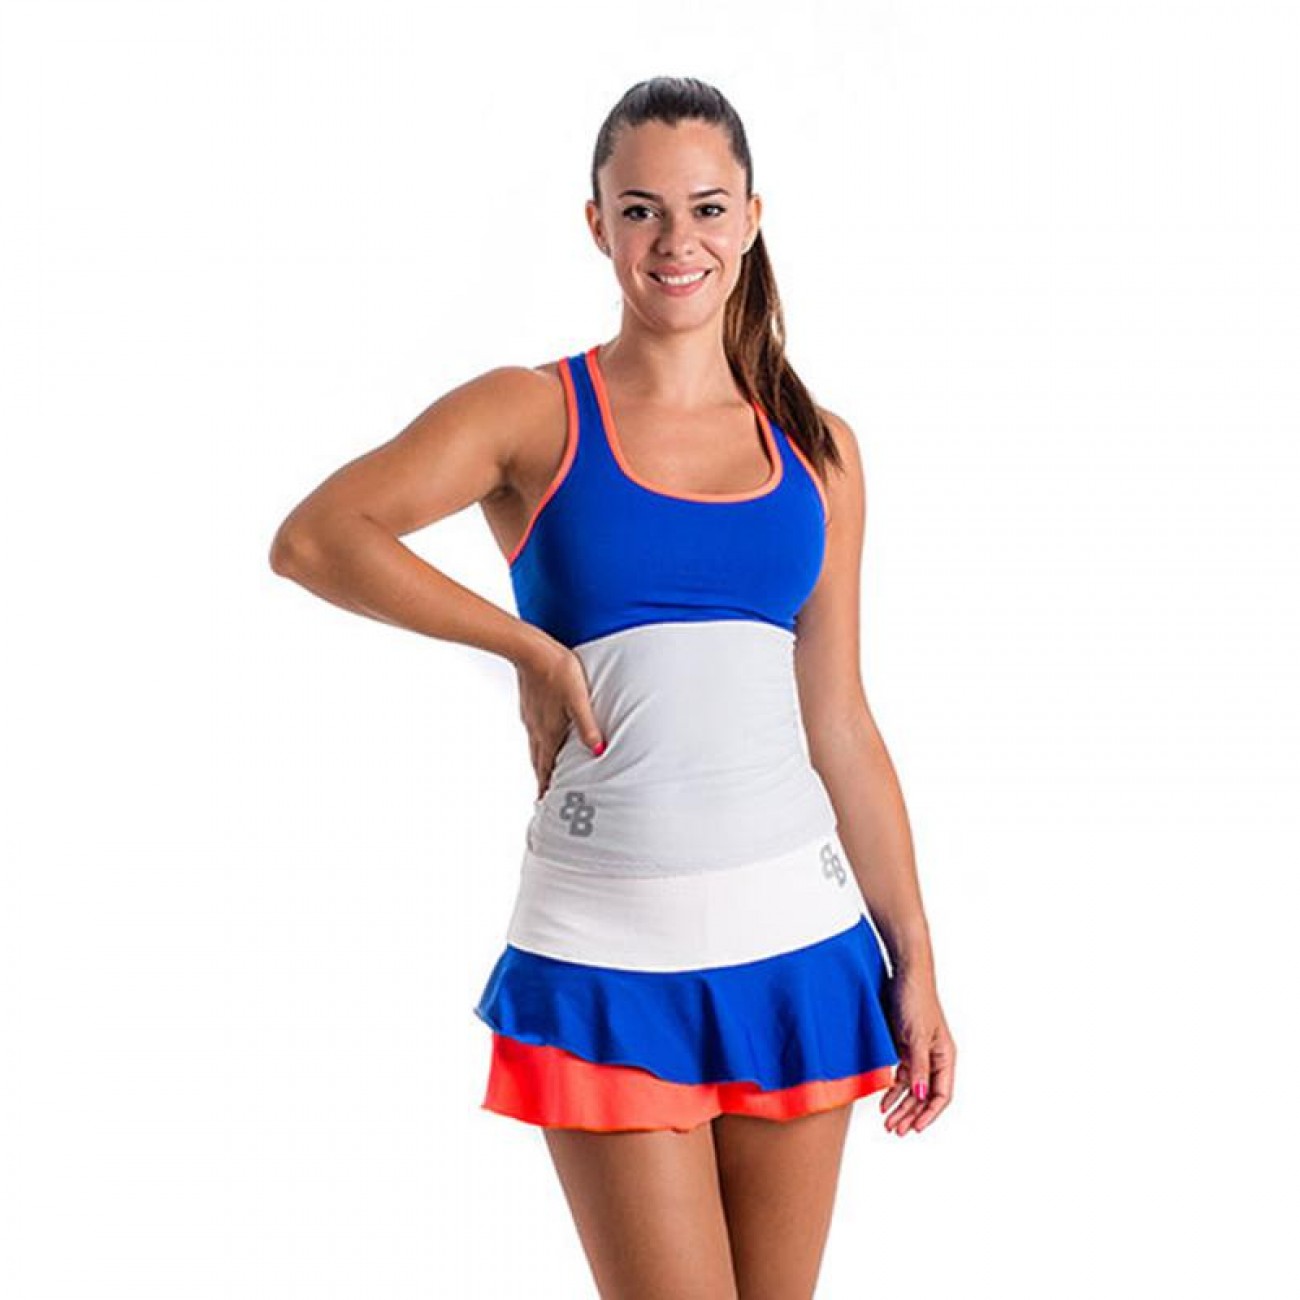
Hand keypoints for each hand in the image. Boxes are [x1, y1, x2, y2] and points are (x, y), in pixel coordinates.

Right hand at [514, 640, 604, 799]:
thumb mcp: (578, 700)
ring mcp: (531, 717)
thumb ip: (588, 726)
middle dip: (542, 781)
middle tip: (542, 798)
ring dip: (539, 764)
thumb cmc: (558, 672)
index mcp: (549, 731)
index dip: (546, 787)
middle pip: (539, 762)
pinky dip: (538, 746)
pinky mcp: (530, 705)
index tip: (543, 803)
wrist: (530, 650)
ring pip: (535, 748)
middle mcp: (537, 728)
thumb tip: (599, 751)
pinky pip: (534, 733)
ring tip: (542, 775)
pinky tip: (542, 739)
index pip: (547, 768)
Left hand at [878, 969, 954, 1135]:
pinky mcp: (904, 1045)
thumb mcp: (917, 1037)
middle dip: (911, 1114)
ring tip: (888, 1122)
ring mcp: (919, 1052)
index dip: (929, 1114)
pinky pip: (902, 1075)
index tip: (914, 1128)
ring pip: (913, 1088)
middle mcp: (935, 1057)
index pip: (942, 1094)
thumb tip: (922, 1096)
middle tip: (895, 1130)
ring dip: (901, 1105)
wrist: (903, 973)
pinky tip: (884, 1100)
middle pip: (926, 1095)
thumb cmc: (916, 999)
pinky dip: (893, 1089)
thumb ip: (920, 1068)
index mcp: (945, 1056)